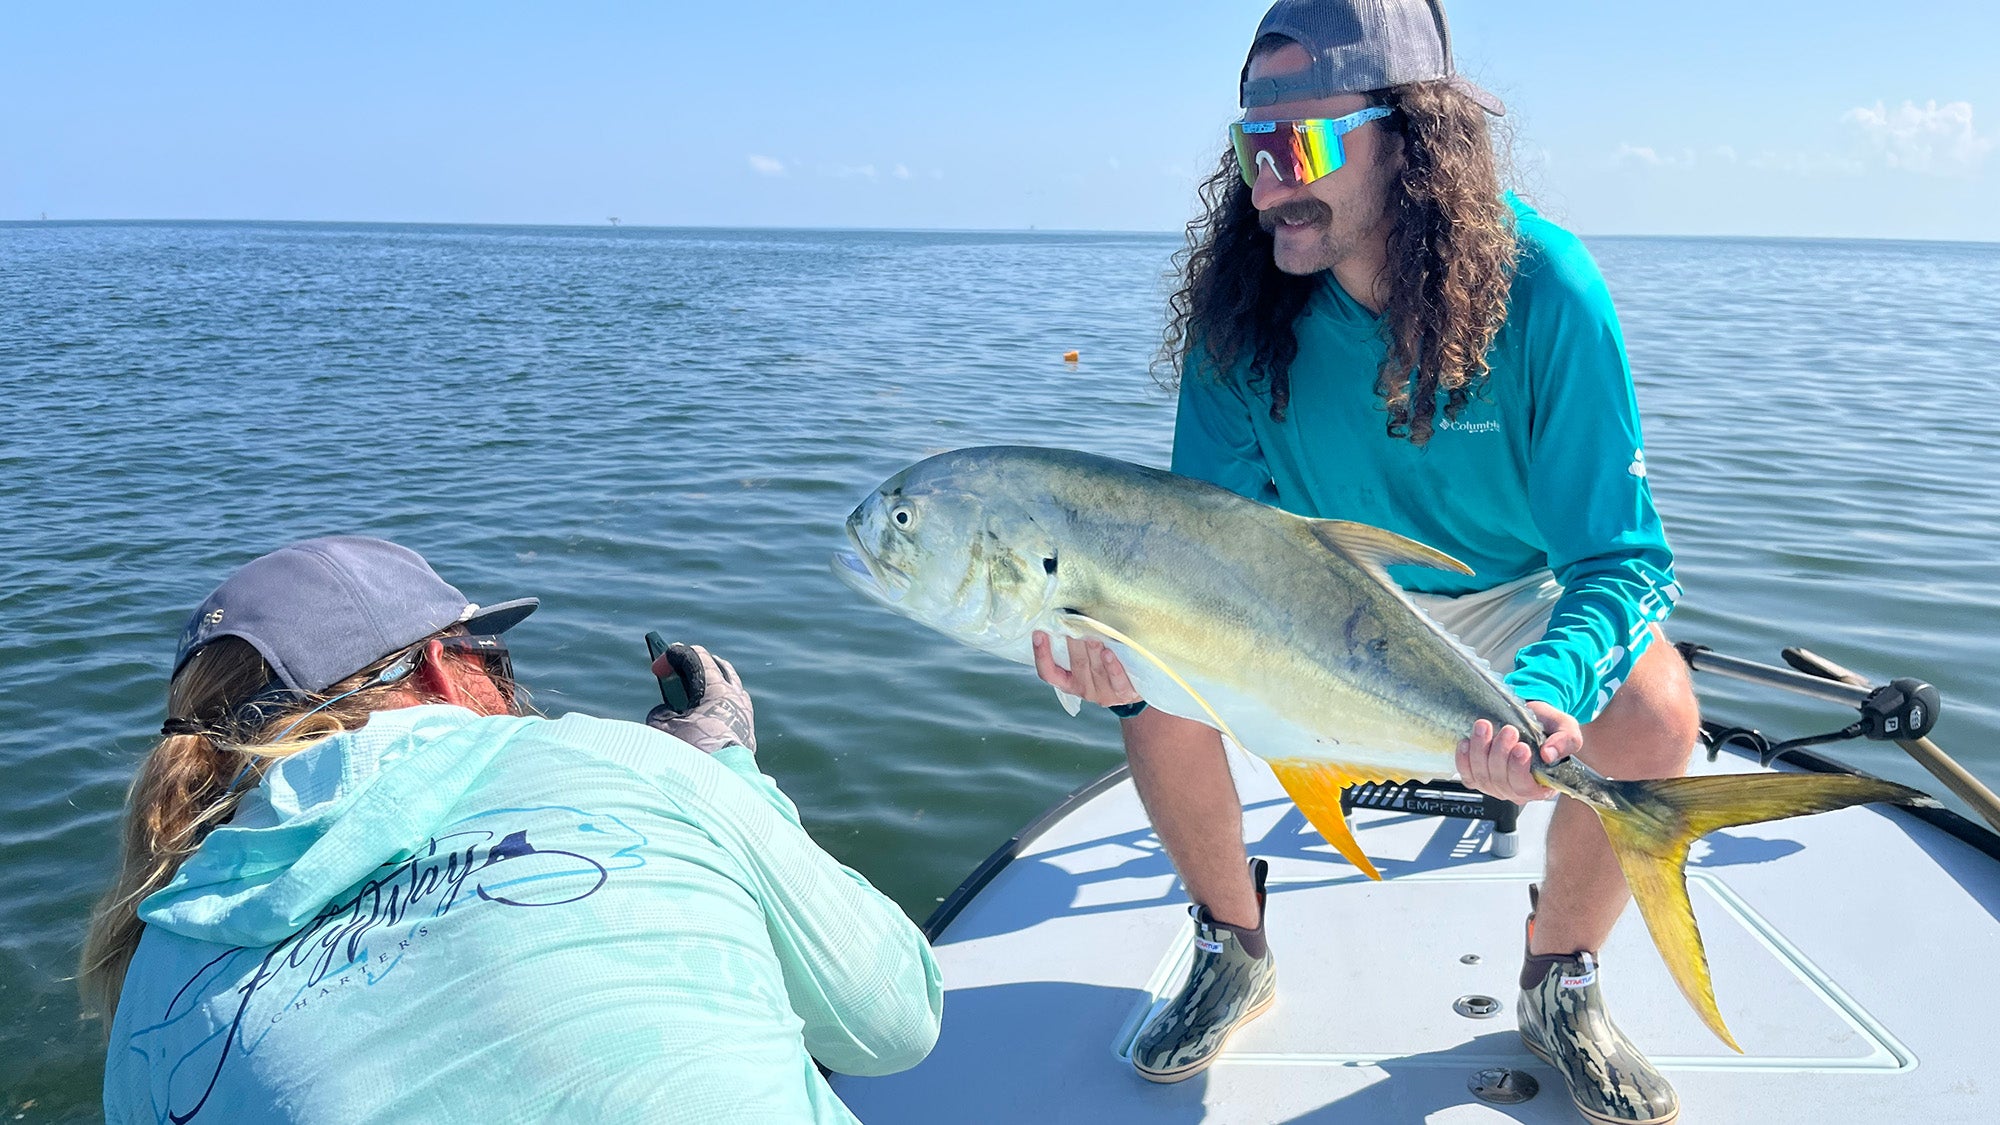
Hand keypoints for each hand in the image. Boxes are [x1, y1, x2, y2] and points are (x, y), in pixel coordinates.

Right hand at [645, 643, 755, 754]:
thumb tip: (667, 711)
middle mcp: (736, 697)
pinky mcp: (749, 735)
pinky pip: (735, 711)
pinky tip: (707, 719)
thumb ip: (662, 711)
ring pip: (732, 689)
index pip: (698, 657)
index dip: (674, 656)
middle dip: (699, 665)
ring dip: (714, 687)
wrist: (717, 788)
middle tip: (680, 672)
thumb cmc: (690, 753)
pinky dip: (720, 708)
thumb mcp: (662, 727)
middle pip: (721, 668)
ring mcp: (746, 715)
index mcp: (717, 689)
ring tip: (694, 695)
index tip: (658, 668)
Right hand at [1031, 632, 1142, 707]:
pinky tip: (1109, 653)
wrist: (1135, 689)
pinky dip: (1113, 667)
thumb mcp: (1087, 661)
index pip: (1049, 673)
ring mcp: (1104, 693)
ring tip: (1090, 634)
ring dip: (1092, 650)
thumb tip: (1068, 613)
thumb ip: (1077, 645)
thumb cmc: (1105, 669)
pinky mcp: (1123, 694)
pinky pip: (1117, 682)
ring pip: (1095, 670)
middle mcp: (1084, 689)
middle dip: (1073, 644)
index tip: (1038, 633)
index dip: (1042, 655)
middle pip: (1076, 665)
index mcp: (1069, 683)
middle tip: (1070, 623)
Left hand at [1456, 701, 1580, 802]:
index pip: (1525, 787)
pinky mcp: (1478, 776)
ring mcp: (1494, 785)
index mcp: (1541, 786)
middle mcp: (1516, 790)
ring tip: (1485, 727)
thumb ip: (1566, 741)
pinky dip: (1463, 759)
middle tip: (1508, 730)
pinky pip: (1466, 774)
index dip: (1519, 769)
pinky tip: (1466, 741)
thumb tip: (1549, 754)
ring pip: (1481, 776)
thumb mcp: (1567, 730)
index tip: (1522, 747)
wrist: (1530, 719)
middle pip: (1501, 781)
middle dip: (1500, 753)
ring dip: (1480, 750)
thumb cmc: (1549, 729)